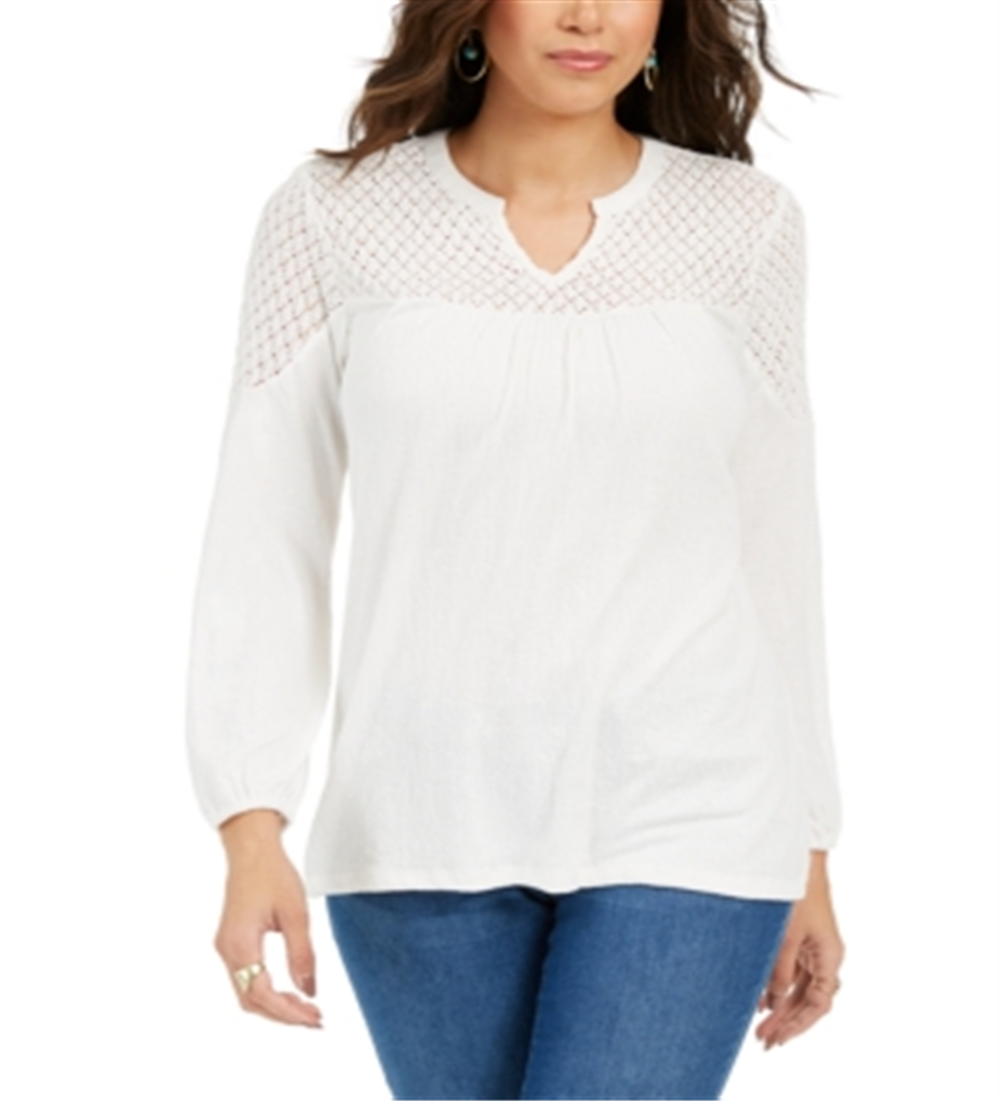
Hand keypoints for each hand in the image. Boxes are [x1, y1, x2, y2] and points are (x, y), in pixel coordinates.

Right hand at [213, 810, 322, 1028]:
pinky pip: (246, 979)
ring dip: (275, 1006)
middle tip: (314, 1019)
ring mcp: (226, 948)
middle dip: (283, 1015)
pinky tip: (289, 992)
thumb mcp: (296, 913)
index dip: (288, 1011)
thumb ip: (302, 954)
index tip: (314, 1017)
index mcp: (240, 943)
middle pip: (251, 1001)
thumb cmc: (272, 873)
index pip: (262, 994)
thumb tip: (310, 991)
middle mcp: (227, 950)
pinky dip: (267, 992)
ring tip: (306, 1010)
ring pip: (246, 993)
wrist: (251, 849)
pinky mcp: (231, 943)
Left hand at [755, 850, 844, 1049]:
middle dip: (787, 1021)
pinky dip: (778, 988)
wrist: (797, 859)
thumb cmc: (797, 892)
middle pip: (809, 1000)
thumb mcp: (785, 935)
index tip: (780, 1038)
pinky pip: (793, 972)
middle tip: (763, 1040)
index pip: (819, 1003)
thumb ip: (779, 970)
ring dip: (781, 1007)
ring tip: (760, 1028)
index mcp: (830, 957)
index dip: (799, 1024)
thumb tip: (771, 1001)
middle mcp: (826, 956)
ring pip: (800, 989)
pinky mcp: (802, 939)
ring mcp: (814, 948)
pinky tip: (762, 1001)